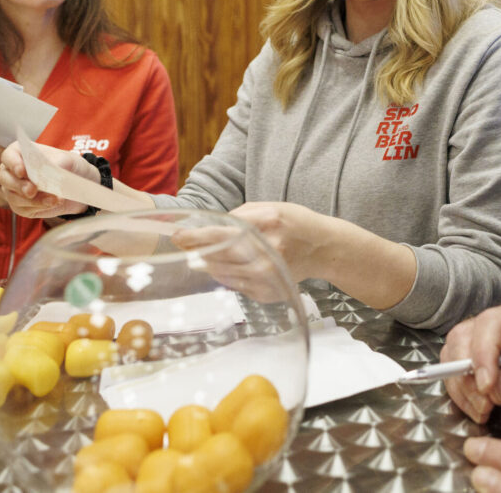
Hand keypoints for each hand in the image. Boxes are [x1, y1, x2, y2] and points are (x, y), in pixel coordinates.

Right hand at [0, 140, 95, 219]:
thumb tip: (50, 172)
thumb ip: (56, 164)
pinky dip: (39, 206)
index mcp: (19, 154)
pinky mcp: (20, 206)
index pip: (8, 157)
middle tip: (32, 190)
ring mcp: (13, 190)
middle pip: (5, 179)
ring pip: (14, 197)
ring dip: (34, 199)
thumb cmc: (65, 166)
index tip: (22, 171)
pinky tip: (52, 203)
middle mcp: (11, 172)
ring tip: (53, 199)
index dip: (13, 163)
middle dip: (19, 185)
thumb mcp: (66, 160)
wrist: (73, 184)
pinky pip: (24, 208)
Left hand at [169, 218, 300, 302]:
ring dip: (208, 264)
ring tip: (201, 255)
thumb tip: (210, 227)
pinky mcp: (267, 292)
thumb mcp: (271, 207)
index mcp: (267, 224)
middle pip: (218, 256)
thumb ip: (240, 215)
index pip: (222, 232)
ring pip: (223, 273)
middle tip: (182, 245)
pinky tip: (227, 266)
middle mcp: (267, 252)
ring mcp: (268, 275)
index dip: (196, 236)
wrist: (323, 249)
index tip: (177, 235)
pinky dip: (225, 275)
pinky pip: (234, 285)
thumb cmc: (294, 223)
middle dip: (196, 250)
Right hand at [442, 298, 500, 423]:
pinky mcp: (481, 363)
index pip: (492, 323)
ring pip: (454, 356)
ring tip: (484, 412)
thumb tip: (494, 390)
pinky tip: (481, 411)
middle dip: (465, 375)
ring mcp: (488, 342)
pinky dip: (462, 395)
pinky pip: (458, 374)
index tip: (486, 387)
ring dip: (461, 387)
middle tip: (484, 407)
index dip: (483, 353)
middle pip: (463, 337)